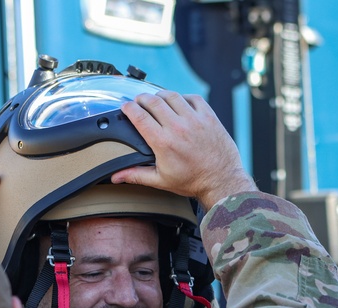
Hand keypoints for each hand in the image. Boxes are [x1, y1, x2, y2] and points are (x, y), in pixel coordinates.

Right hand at [111, 91, 256, 210]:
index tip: (125, 107)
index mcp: (163, 142)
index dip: (129, 108)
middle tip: (139, 101)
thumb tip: (116, 177)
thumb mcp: (161, 180)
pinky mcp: (209, 117)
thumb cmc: (193, 181)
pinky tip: (180, 103)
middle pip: (153, 101)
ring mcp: (195, 120)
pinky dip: (183, 98)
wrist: (221, 181)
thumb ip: (136, 175)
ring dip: (161, 95)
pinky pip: (193, 98)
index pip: (139, 116)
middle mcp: (178, 127)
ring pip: (172, 96)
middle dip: (142, 98)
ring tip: (157, 100)